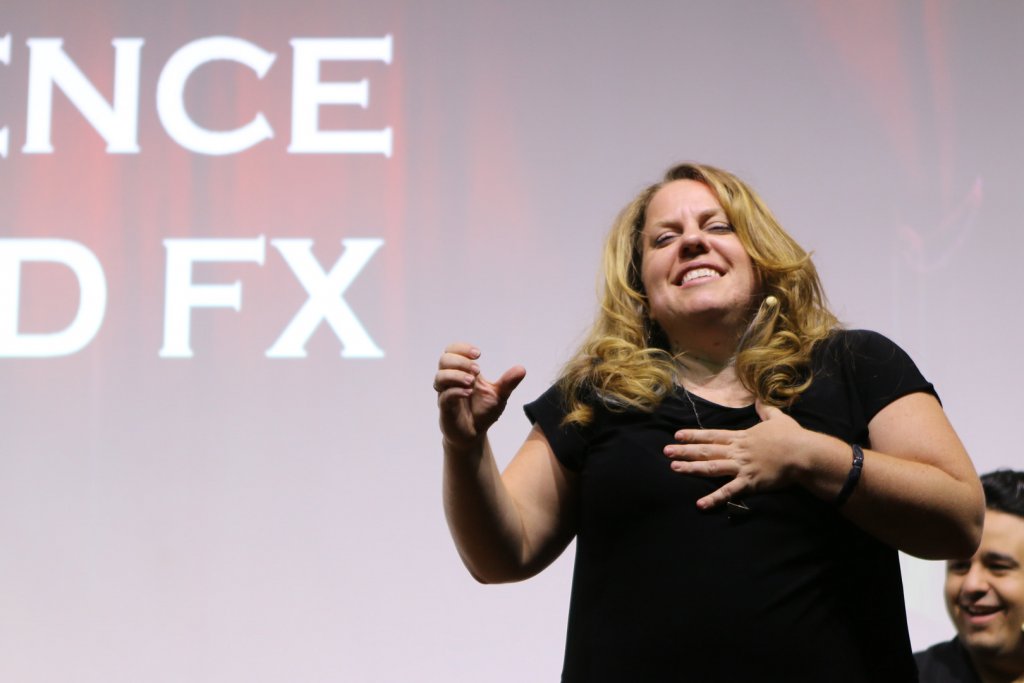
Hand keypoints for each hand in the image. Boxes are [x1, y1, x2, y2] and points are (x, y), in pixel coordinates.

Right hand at [434, 342, 525, 451]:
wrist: (474, 434)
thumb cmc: (483, 411)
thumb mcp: (499, 395)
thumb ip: (508, 382)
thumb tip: (522, 369)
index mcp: (462, 372)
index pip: (453, 351)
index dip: (462, 348)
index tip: (478, 354)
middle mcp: (451, 380)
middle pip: (444, 360)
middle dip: (460, 361)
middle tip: (478, 369)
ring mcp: (446, 394)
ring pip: (440, 377)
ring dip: (456, 375)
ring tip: (472, 381)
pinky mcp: (445, 408)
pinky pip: (444, 396)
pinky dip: (455, 391)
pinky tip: (468, 392)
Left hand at [663, 400, 813, 509]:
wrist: (803, 453)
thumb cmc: (792, 436)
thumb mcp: (777, 418)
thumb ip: (765, 410)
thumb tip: (759, 399)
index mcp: (742, 437)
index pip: (712, 435)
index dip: (694, 435)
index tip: (677, 435)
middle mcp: (738, 451)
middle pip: (706, 450)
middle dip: (685, 451)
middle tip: (666, 452)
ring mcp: (742, 467)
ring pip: (712, 467)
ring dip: (692, 468)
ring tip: (674, 468)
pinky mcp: (750, 482)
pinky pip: (729, 491)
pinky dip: (714, 498)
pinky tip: (700, 504)